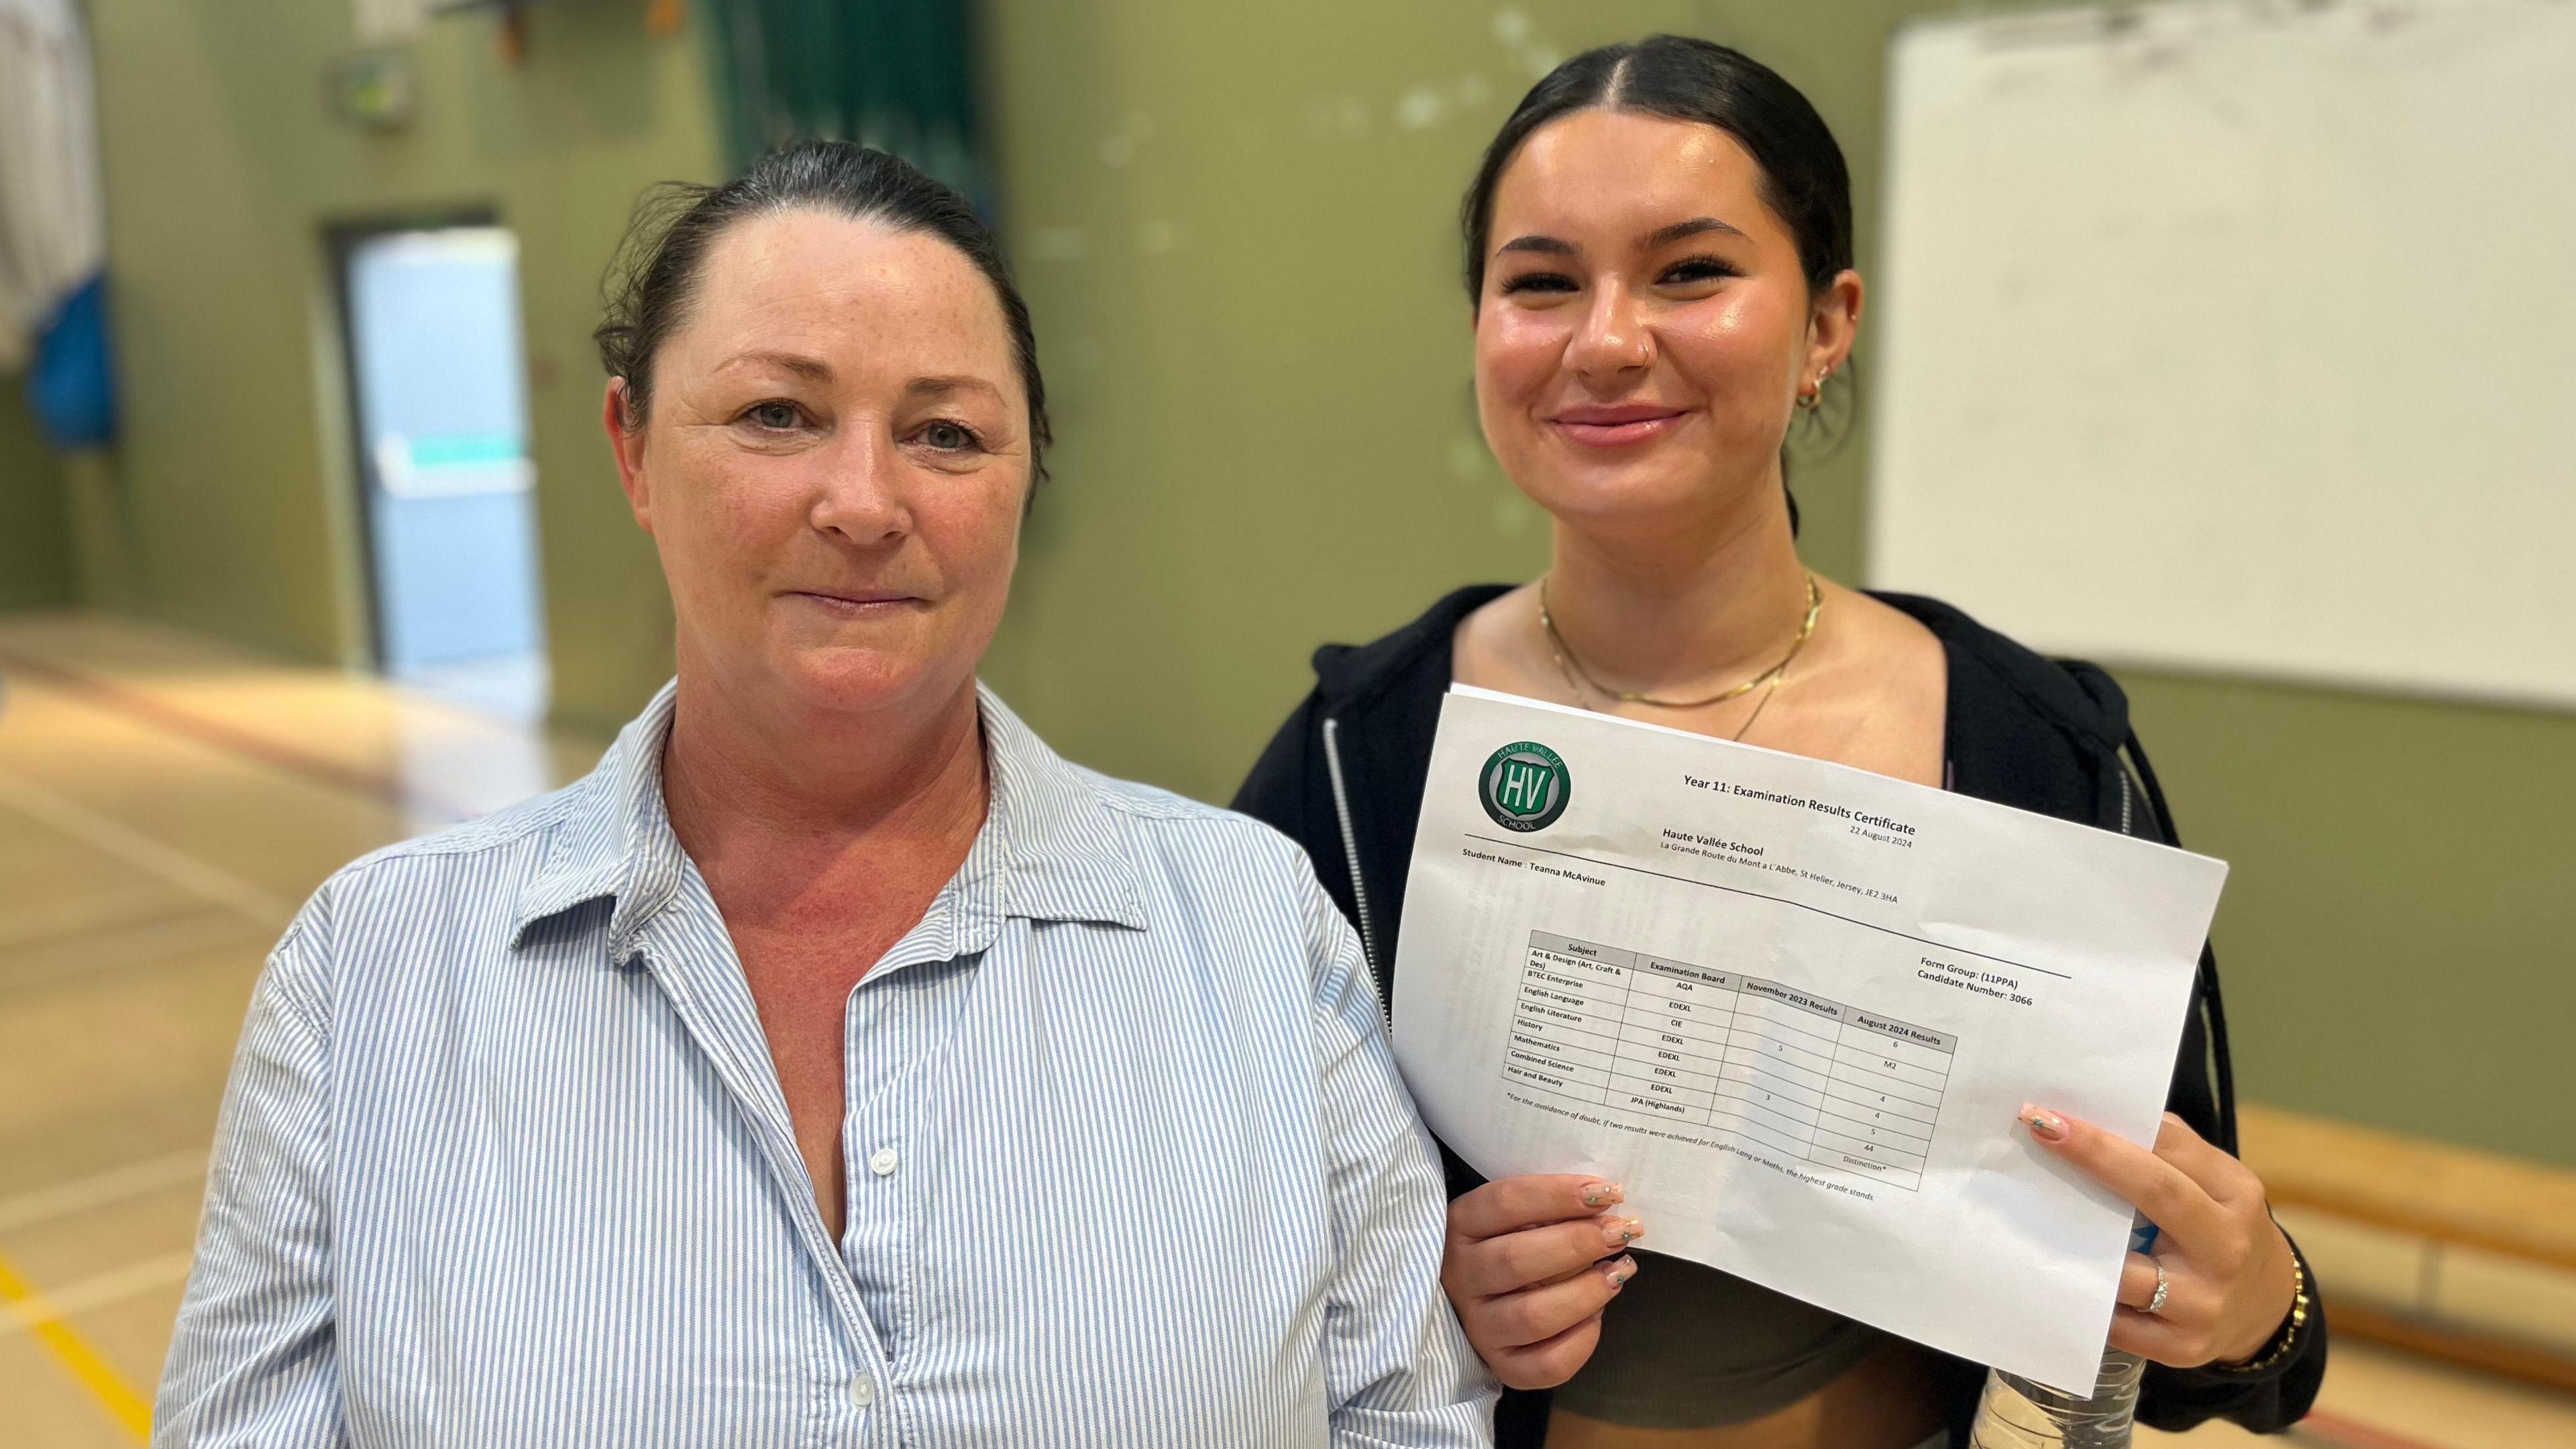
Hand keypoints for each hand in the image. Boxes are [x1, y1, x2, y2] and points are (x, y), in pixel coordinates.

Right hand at [1440, 1174, 1642, 1388]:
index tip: (1607, 1192)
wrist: (1482, 1298)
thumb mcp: (1516, 1216)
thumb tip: (1606, 1206)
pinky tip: (1598, 1315)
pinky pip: (1547, 1364)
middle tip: (1621, 1233)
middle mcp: (1461, 1277)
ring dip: (1587, 1292)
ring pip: (1533, 1316)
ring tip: (1620, 1271)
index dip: (1559, 1195)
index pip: (1505, 1202)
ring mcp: (1478, 1326)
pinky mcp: (1502, 1365)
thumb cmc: (1511, 1243)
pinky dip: (1582, 1340)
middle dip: (1579, 1243)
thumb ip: (1550, 1209)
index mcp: (1461, 1225)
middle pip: (1517, 1261)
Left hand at [2021, 1105, 2298, 1365]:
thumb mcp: (2218, 1183)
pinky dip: (2084, 1299)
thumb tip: (2098, 1114)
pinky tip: (2049, 1274)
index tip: (2050, 1113)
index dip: (2111, 1131)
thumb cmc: (2221, 1226)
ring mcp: (2204, 1303)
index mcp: (2236, 1195)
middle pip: (2158, 1194)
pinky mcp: (2182, 1347)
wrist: (2264, 1307)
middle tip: (2039, 1129)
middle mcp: (2226, 1249)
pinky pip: (2116, 1323)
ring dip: (2074, 1242)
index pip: (2172, 1151)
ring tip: (2025, 1213)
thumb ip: (2170, 1149)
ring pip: (2127, 1272)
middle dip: (2096, 1158)